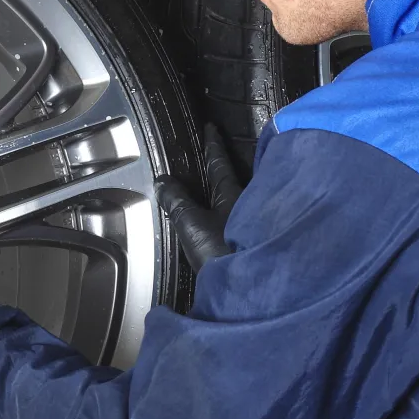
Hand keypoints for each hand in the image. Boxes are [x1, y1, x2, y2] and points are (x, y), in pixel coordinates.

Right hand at [155, 125, 243, 270]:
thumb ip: (177, 202)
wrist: (251, 290)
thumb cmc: (224, 251)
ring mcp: (255, 224)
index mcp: (233, 194)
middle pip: (234, 180)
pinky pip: (243, 219)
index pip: (220, 163)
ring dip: (228, 192)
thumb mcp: (192, 224)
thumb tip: (163, 180)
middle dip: (224, 168)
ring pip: (240, 200)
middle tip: (215, 155)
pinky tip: (226, 221)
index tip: (212, 128)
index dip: (213, 145)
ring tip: (217, 187)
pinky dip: (232, 214)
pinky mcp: (255, 244)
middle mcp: (248, 204)